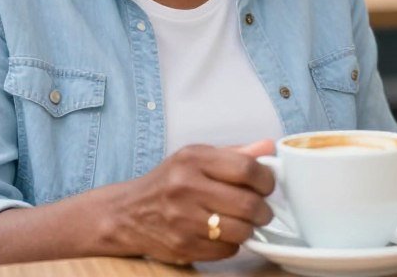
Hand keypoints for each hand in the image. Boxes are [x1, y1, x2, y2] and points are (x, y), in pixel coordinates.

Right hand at [115, 140, 275, 263]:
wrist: (127, 213)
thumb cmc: (168, 182)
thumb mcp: (197, 157)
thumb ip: (235, 153)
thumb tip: (269, 147)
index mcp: (194, 159)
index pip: (246, 168)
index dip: (266, 180)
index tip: (267, 186)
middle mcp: (186, 187)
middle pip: (247, 203)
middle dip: (264, 210)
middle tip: (263, 210)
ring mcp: (183, 219)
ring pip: (240, 231)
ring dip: (250, 229)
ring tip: (245, 223)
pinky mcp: (182, 246)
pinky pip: (226, 250)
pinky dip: (232, 244)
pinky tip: (223, 234)